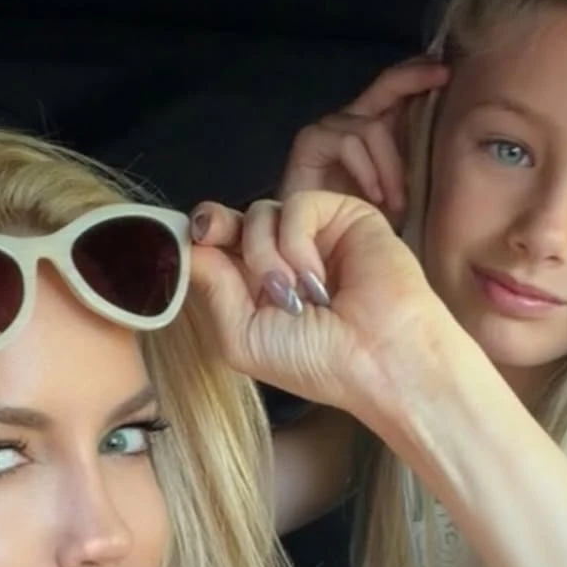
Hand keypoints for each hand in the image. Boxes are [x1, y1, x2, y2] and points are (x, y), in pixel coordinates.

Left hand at [189, 191, 460, 420]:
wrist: (380, 361)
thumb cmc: (317, 362)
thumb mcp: (242, 337)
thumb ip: (212, 289)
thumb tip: (186, 245)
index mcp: (259, 287)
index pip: (220, 246)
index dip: (202, 237)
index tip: (194, 240)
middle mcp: (285, 257)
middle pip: (235, 219)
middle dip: (220, 229)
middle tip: (218, 243)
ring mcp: (315, 235)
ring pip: (261, 212)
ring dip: (266, 256)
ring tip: (296, 298)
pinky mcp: (344, 215)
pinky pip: (298, 204)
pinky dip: (297, 241)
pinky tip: (318, 280)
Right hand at [279, 58, 449, 224]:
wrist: (322, 253)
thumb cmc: (364, 227)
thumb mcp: (404, 193)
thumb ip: (419, 162)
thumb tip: (454, 137)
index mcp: (376, 129)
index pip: (400, 89)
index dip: (422, 74)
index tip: (450, 71)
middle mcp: (352, 121)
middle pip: (387, 84)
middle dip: (416, 77)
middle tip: (443, 77)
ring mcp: (329, 129)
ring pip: (371, 128)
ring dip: (391, 168)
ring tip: (399, 204)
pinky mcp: (309, 142)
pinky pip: (348, 143)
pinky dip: (366, 171)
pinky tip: (374, 196)